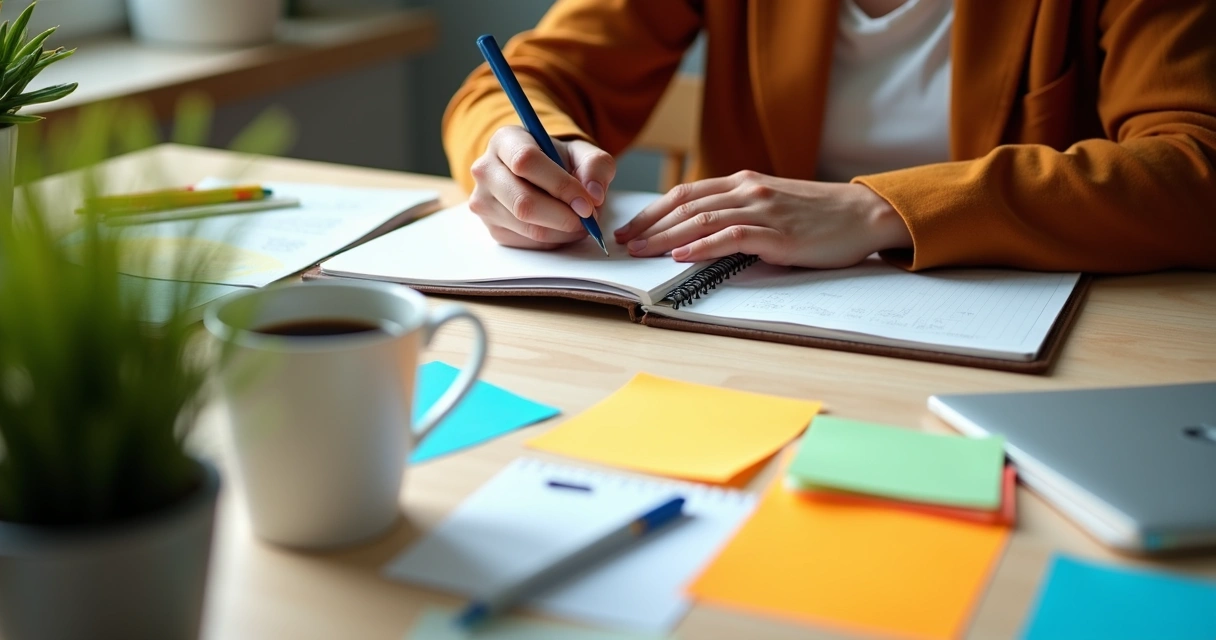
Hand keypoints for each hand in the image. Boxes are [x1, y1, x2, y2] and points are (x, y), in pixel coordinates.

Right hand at [468, 126, 615, 249]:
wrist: (538, 175)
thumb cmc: (559, 161)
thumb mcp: (582, 153)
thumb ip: (595, 166)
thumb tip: (594, 196)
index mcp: (505, 140)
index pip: (525, 161)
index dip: (560, 185)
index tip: (587, 203)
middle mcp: (486, 170)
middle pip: (523, 202)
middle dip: (564, 216)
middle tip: (589, 219)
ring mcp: (484, 201)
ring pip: (527, 226)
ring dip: (563, 231)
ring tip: (581, 222)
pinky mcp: (492, 228)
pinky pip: (527, 242)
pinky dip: (554, 240)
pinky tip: (563, 227)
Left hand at [613, 171, 912, 267]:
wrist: (863, 215)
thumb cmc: (817, 215)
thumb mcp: (771, 203)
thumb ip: (737, 210)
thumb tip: (698, 231)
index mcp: (742, 182)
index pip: (685, 193)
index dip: (652, 211)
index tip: (629, 228)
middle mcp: (747, 190)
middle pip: (685, 205)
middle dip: (649, 225)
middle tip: (623, 243)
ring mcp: (763, 211)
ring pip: (702, 220)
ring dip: (667, 238)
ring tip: (642, 251)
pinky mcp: (778, 234)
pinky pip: (732, 237)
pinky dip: (703, 246)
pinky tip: (682, 256)